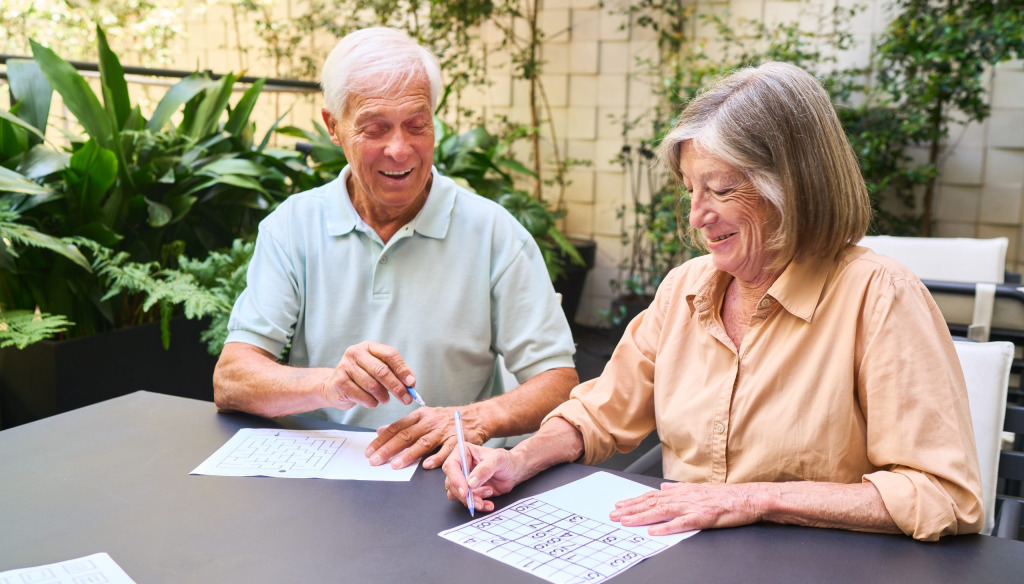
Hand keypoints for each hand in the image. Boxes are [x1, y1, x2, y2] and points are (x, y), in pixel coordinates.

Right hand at [320, 341, 416, 410]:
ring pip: (373, 386)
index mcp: (369, 347)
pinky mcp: (339, 382)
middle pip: (382, 371)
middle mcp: (355, 353)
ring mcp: (345, 367)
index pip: (390, 354)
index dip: (402, 369)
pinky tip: (371, 401)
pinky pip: (363, 396)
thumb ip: (395, 374)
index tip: (411, 383)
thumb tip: (410, 383)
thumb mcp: (378, 371)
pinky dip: (372, 403)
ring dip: (383, 397)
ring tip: (384, 399)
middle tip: (406, 399)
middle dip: (397, 387)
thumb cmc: (361, 379)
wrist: (334, 387)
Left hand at [365, 406, 486, 468]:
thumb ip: (404, 425)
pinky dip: (436, 458)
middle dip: (389, 449)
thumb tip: (380, 431)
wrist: (477, 417)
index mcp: (421, 415)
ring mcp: (444, 431)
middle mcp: (431, 422)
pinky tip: (427, 465)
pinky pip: (446, 450)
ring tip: (396, 465)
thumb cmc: (448, 420)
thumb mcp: (424, 417)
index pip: (397, 427)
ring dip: (408, 455)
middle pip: (406, 435)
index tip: (370, 451)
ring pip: (423, 443)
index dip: (382, 439)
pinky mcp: (457, 441)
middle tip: (375, 460)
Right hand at [441, 443, 526, 513]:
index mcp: (462, 452)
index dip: (456, 480)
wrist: (513, 471)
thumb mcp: (497, 460)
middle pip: (451, 483)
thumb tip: (470, 482)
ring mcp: (462, 479)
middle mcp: (459, 466)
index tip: (465, 491)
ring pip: (457, 495)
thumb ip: (484, 469)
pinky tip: (488, 503)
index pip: (451, 466)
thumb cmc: (505, 460)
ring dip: (472, 500)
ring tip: (489, 492)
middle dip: (465, 495)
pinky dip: (478, 505)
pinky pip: (466, 502)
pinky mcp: (468, 491)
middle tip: (478, 500)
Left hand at [609, 482, 763, 534]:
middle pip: (652, 503)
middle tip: (613, 514)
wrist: (749, 498)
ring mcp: (694, 507)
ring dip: (642, 516)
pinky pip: (682, 523)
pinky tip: (653, 531)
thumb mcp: (698, 489)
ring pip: (662, 512)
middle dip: (631, 509)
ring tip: (625, 521)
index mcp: (682, 492)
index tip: (619, 506)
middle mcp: (685, 497)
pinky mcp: (704, 517)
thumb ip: (678, 489)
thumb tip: (662, 488)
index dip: (634, 501)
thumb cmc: (725, 496)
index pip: (653, 496)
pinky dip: (667, 527)